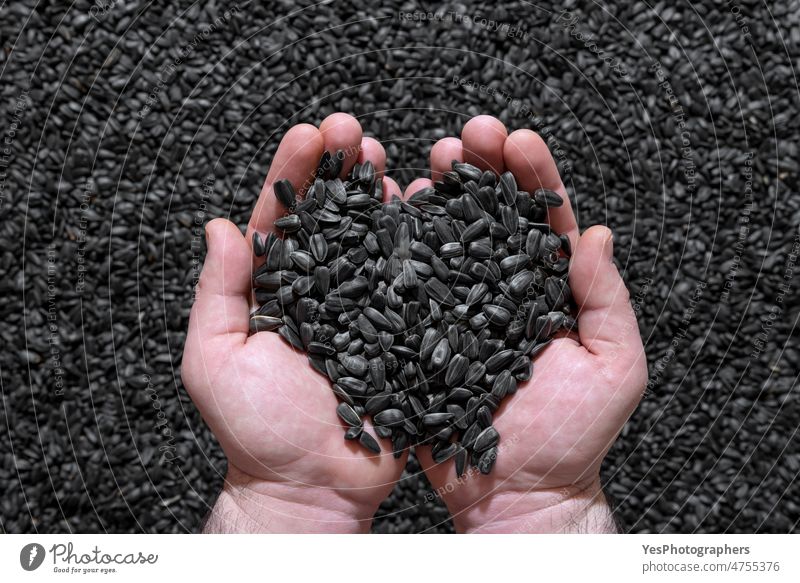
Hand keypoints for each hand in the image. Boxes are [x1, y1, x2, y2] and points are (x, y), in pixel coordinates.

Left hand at [182, 113, 407, 532]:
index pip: (284, 218)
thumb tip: (220, 226)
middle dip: (343, 170)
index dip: (294, 173)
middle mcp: (325, 290)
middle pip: (335, 218)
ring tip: (392, 161)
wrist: (313, 488)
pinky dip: (426, 247)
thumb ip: (218, 294)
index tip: (309, 132)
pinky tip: (432, 213)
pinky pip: (417, 285)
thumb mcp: (215, 362)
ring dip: (385, 198)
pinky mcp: (405, 333)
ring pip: (379, 242)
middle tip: (355, 131)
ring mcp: (368, 309)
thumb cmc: (256, 434)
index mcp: (277, 290)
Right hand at [413, 116, 647, 532]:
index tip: (517, 139)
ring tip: (426, 167)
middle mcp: (501, 290)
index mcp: (550, 290)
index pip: (542, 219)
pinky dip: (399, 252)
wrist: (518, 494)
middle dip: (479, 171)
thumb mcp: (615, 367)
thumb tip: (596, 233)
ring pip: (446, 243)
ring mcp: (458, 310)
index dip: (532, 175)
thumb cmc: (575, 437)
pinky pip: (410, 289)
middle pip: (490, 218)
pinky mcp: (422, 335)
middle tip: (464, 137)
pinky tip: (390, 218)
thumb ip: (608, 300)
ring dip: (437, 200)